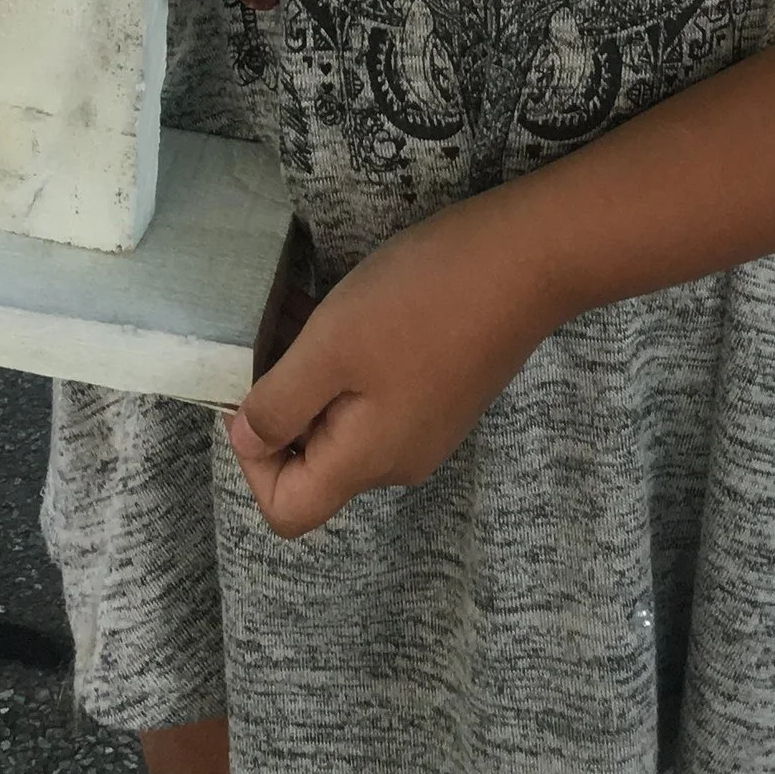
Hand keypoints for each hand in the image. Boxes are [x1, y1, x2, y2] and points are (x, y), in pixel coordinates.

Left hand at [226, 189, 558, 539]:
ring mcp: (426, 426)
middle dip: (283, 405)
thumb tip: (246, 440)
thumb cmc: (420, 302)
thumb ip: (280, 402)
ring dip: (314, 376)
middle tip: (277, 334)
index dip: (253, 463)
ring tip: (309, 310)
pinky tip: (351, 309)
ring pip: (343, 423)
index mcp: (369, 462)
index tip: (255, 389)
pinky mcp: (443, 392)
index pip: (289, 511)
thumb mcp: (331, 346)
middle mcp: (398, 460)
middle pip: (315, 465)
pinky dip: (349, 364)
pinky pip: (375, 398)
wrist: (527, 262)